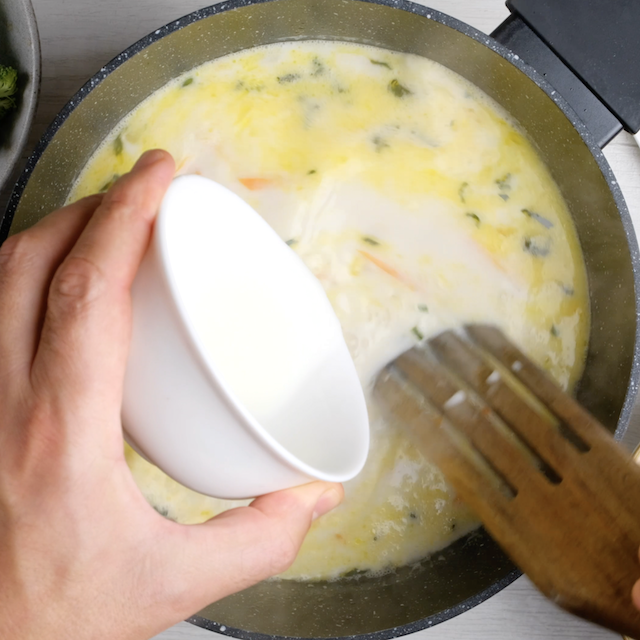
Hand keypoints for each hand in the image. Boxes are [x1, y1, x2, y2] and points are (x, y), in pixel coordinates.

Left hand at [0, 150, 343, 639]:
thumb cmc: (54, 620)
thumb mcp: (171, 585)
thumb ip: (258, 540)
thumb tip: (315, 497)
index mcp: (60, 433)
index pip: (89, 289)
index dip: (127, 215)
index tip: (162, 175)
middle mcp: (0, 402)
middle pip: (32, 261)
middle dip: (91, 208)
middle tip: (143, 193)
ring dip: (52, 234)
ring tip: (106, 224)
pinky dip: (19, 275)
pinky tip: (55, 284)